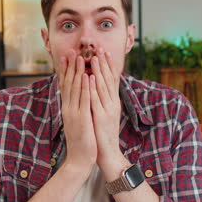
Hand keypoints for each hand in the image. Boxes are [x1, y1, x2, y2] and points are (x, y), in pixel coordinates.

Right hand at [58, 50, 96, 170]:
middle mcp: (68, 108)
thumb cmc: (81, 139)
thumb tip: (76, 96)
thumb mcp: (76, 120)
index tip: (66, 56)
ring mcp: (73, 112)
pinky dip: (84, 87)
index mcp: (67, 107)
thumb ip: (76, 107)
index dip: (65, 70)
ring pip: (74, 88)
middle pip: (68, 83)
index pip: (65, 85)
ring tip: (79, 57)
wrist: (79, 159)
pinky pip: (83, 100)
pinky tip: (86, 76)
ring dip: (77, 71)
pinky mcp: (81, 119)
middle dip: (69, 66)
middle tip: (70, 50)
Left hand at [89, 48, 121, 166]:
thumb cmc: (103, 133)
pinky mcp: (102, 118)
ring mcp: (108, 110)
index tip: (104, 51)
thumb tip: (98, 87)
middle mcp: (112, 103)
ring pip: (103, 87)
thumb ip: (102, 100)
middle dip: (103, 63)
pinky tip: (89, 79)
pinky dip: (93, 89)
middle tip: (100, 48)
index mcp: (112, 102)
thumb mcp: (104, 113)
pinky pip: (96, 101)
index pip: (111, 80)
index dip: (108, 65)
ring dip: (98, 72)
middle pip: (108, 79)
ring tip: (93, 58)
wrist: (107, 153)